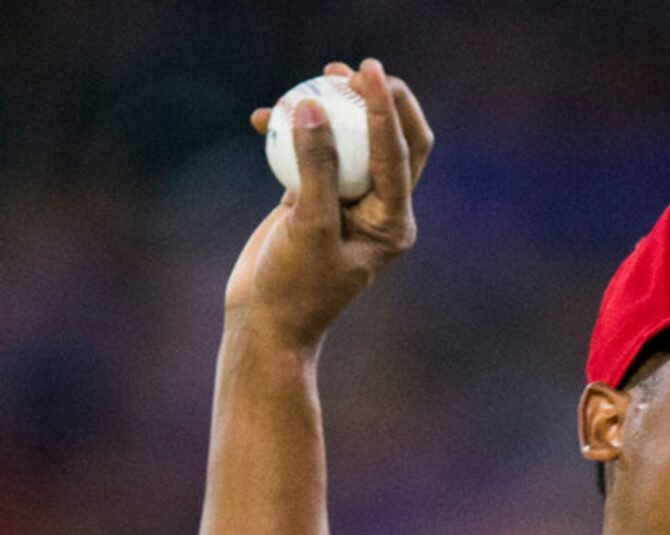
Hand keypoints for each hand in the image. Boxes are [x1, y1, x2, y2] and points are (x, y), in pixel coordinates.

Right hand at [225, 59, 433, 352]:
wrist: (266, 321)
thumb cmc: (295, 286)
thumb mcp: (308, 226)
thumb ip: (316, 167)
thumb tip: (315, 105)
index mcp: (393, 222)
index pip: (401, 153)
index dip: (387, 107)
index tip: (367, 71)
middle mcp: (378, 209)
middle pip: (390, 139)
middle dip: (375, 100)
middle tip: (349, 70)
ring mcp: (347, 201)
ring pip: (349, 141)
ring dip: (332, 108)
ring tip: (314, 77)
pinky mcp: (315, 197)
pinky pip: (310, 152)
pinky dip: (290, 133)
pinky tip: (261, 119)